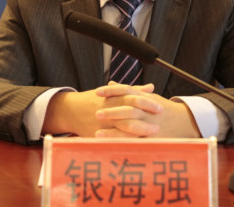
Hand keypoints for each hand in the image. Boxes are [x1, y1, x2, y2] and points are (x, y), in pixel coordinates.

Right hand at [41, 82, 160, 136]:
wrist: (72, 110)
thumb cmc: (96, 100)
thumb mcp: (114, 92)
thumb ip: (134, 90)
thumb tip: (151, 87)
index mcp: (114, 98)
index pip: (133, 99)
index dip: (148, 103)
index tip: (160, 107)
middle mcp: (110, 110)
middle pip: (130, 114)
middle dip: (145, 121)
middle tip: (158, 125)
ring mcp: (104, 123)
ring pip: (123, 129)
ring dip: (138, 133)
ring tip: (152, 136)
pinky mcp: (98, 135)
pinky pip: (113, 140)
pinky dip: (125, 142)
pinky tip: (137, 146)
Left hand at [94, 82, 201, 138]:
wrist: (184, 121)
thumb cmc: (161, 108)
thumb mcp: (147, 96)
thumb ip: (127, 90)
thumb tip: (110, 83)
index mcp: (145, 98)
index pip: (126, 91)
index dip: (112, 91)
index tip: (97, 92)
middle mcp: (147, 111)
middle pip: (128, 110)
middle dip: (112, 112)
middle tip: (97, 114)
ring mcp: (150, 125)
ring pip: (131, 128)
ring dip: (114, 132)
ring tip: (98, 135)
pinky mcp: (153, 139)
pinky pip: (137, 143)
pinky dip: (125, 145)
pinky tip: (112, 148)